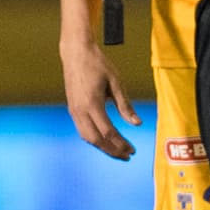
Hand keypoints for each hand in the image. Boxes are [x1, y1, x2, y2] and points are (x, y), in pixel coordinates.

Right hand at [60, 34, 140, 159]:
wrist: (76, 53)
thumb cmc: (98, 64)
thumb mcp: (116, 82)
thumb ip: (125, 105)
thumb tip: (137, 124)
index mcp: (92, 104)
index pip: (108, 132)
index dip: (121, 143)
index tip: (132, 150)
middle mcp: (80, 110)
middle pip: (96, 139)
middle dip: (112, 150)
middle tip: (127, 155)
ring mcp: (73, 110)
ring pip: (87, 137)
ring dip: (102, 147)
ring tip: (117, 151)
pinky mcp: (72, 109)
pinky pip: (82, 130)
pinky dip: (93, 139)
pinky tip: (104, 140)